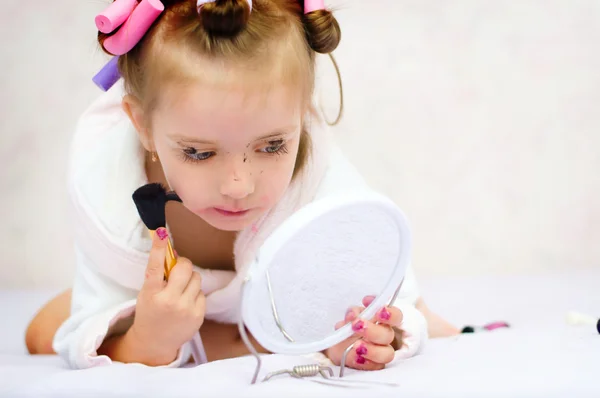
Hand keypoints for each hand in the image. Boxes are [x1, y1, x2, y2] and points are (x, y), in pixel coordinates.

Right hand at [130, 227, 205, 362]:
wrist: (155, 342)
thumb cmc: (150, 312)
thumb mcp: (147, 293)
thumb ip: (159, 274)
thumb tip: (173, 251)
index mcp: (151, 294)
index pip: (155, 267)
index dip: (158, 249)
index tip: (161, 233)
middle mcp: (169, 301)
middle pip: (185, 268)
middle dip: (182, 264)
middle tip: (177, 270)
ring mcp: (185, 309)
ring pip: (196, 278)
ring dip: (189, 279)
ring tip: (180, 290)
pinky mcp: (198, 315)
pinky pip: (202, 292)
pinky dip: (194, 294)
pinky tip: (186, 303)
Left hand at [325, 295, 403, 370]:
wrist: (336, 347)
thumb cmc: (346, 329)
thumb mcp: (347, 318)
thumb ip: (352, 314)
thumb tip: (354, 315)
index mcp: (382, 321)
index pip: (396, 316)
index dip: (390, 313)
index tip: (378, 310)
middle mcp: (384, 336)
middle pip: (388, 335)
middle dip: (373, 331)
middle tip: (357, 326)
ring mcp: (380, 353)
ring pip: (387, 354)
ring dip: (372, 349)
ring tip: (356, 346)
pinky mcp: (374, 366)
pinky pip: (374, 367)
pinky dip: (364, 362)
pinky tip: (356, 357)